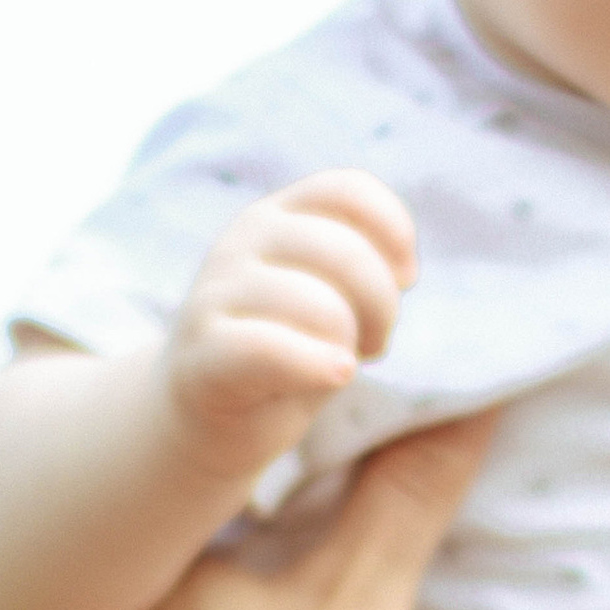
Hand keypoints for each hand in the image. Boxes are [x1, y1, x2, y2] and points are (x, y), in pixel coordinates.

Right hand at [165, 172, 415, 480]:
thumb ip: (361, 271)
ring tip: (343, 365)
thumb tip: (403, 271)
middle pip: (345, 251)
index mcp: (276, 216)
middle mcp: (242, 241)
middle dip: (382, 304)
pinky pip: (271, 348)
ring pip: (321, 306)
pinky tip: (335, 376)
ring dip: (349, 344)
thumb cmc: (284, 357)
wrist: (204, 419)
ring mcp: (217, 292)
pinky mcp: (204, 351)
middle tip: (374, 341)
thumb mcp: (329, 299)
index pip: (346, 190)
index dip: (394, 229)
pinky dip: (316, 365)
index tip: (406, 278)